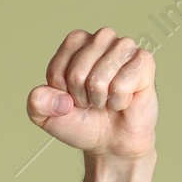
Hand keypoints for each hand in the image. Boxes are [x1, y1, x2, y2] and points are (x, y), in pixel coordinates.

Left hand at [27, 27, 156, 159]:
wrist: (110, 143)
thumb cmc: (82, 122)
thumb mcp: (46, 117)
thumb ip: (36, 103)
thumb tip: (49, 96)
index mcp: (76, 44)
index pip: (59, 65)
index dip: (62, 90)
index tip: (71, 97)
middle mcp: (101, 39)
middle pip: (78, 71)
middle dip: (81, 95)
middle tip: (91, 101)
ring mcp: (124, 47)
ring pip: (101, 76)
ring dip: (100, 98)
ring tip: (106, 100)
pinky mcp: (144, 61)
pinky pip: (123, 82)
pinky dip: (119, 100)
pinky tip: (123, 100)